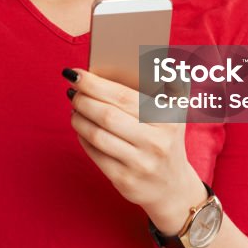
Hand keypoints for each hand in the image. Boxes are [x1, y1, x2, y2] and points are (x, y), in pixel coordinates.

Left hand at [65, 68, 206, 233]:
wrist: (172, 187)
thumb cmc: (165, 138)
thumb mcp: (175, 111)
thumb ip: (163, 83)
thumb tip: (131, 60)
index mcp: (168, 118)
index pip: (124, 96)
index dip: (96, 84)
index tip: (77, 74)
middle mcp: (157, 141)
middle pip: (107, 115)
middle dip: (83, 99)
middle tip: (72, 90)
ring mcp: (140, 163)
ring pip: (97, 135)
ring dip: (79, 118)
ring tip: (74, 107)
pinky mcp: (125, 181)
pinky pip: (95, 154)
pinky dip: (82, 137)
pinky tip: (80, 127)